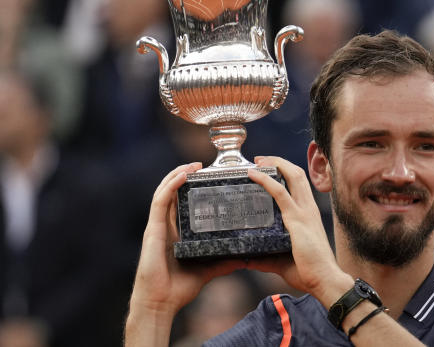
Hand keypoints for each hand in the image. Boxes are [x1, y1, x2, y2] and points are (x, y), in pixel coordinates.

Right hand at [125, 163, 245, 344]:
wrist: (160, 304)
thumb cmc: (178, 289)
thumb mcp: (207, 270)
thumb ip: (223, 261)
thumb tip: (245, 257)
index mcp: (176, 232)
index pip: (181, 203)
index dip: (190, 187)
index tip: (206, 177)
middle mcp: (165, 226)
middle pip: (172, 192)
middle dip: (184, 174)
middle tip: (202, 165)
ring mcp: (157, 226)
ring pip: (164, 191)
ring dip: (177, 174)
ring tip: (193, 164)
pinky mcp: (153, 230)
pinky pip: (160, 201)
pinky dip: (170, 185)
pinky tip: (182, 175)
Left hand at [246, 157, 352, 306]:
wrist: (324, 280)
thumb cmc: (308, 272)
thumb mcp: (281, 260)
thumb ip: (263, 258)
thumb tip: (244, 259)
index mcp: (308, 214)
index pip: (299, 184)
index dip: (285, 171)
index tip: (268, 167)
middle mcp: (309, 209)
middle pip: (297, 173)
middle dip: (279, 161)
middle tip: (260, 159)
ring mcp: (304, 213)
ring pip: (293, 176)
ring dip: (275, 164)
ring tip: (258, 161)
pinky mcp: (297, 220)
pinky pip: (281, 193)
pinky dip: (266, 180)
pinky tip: (254, 174)